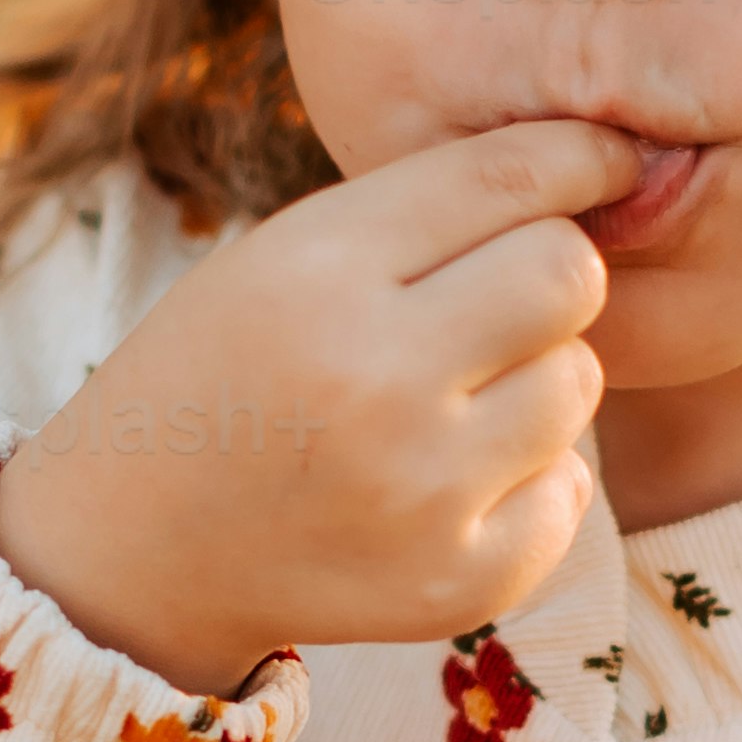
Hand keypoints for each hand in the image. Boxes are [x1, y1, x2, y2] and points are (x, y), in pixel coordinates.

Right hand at [0, 121, 639, 690]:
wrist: (134, 548)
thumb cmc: (229, 370)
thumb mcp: (286, 255)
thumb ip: (428, 212)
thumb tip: (606, 174)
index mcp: (317, 271)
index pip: (506, 179)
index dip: (581, 157)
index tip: (607, 161)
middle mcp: (373, 378)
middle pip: (570, 274)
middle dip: (554, 272)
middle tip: (502, 301)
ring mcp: (420, 491)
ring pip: (579, 379)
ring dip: (539, 376)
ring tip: (455, 398)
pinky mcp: (455, 584)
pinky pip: (570, 489)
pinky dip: (531, 478)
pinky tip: (453, 480)